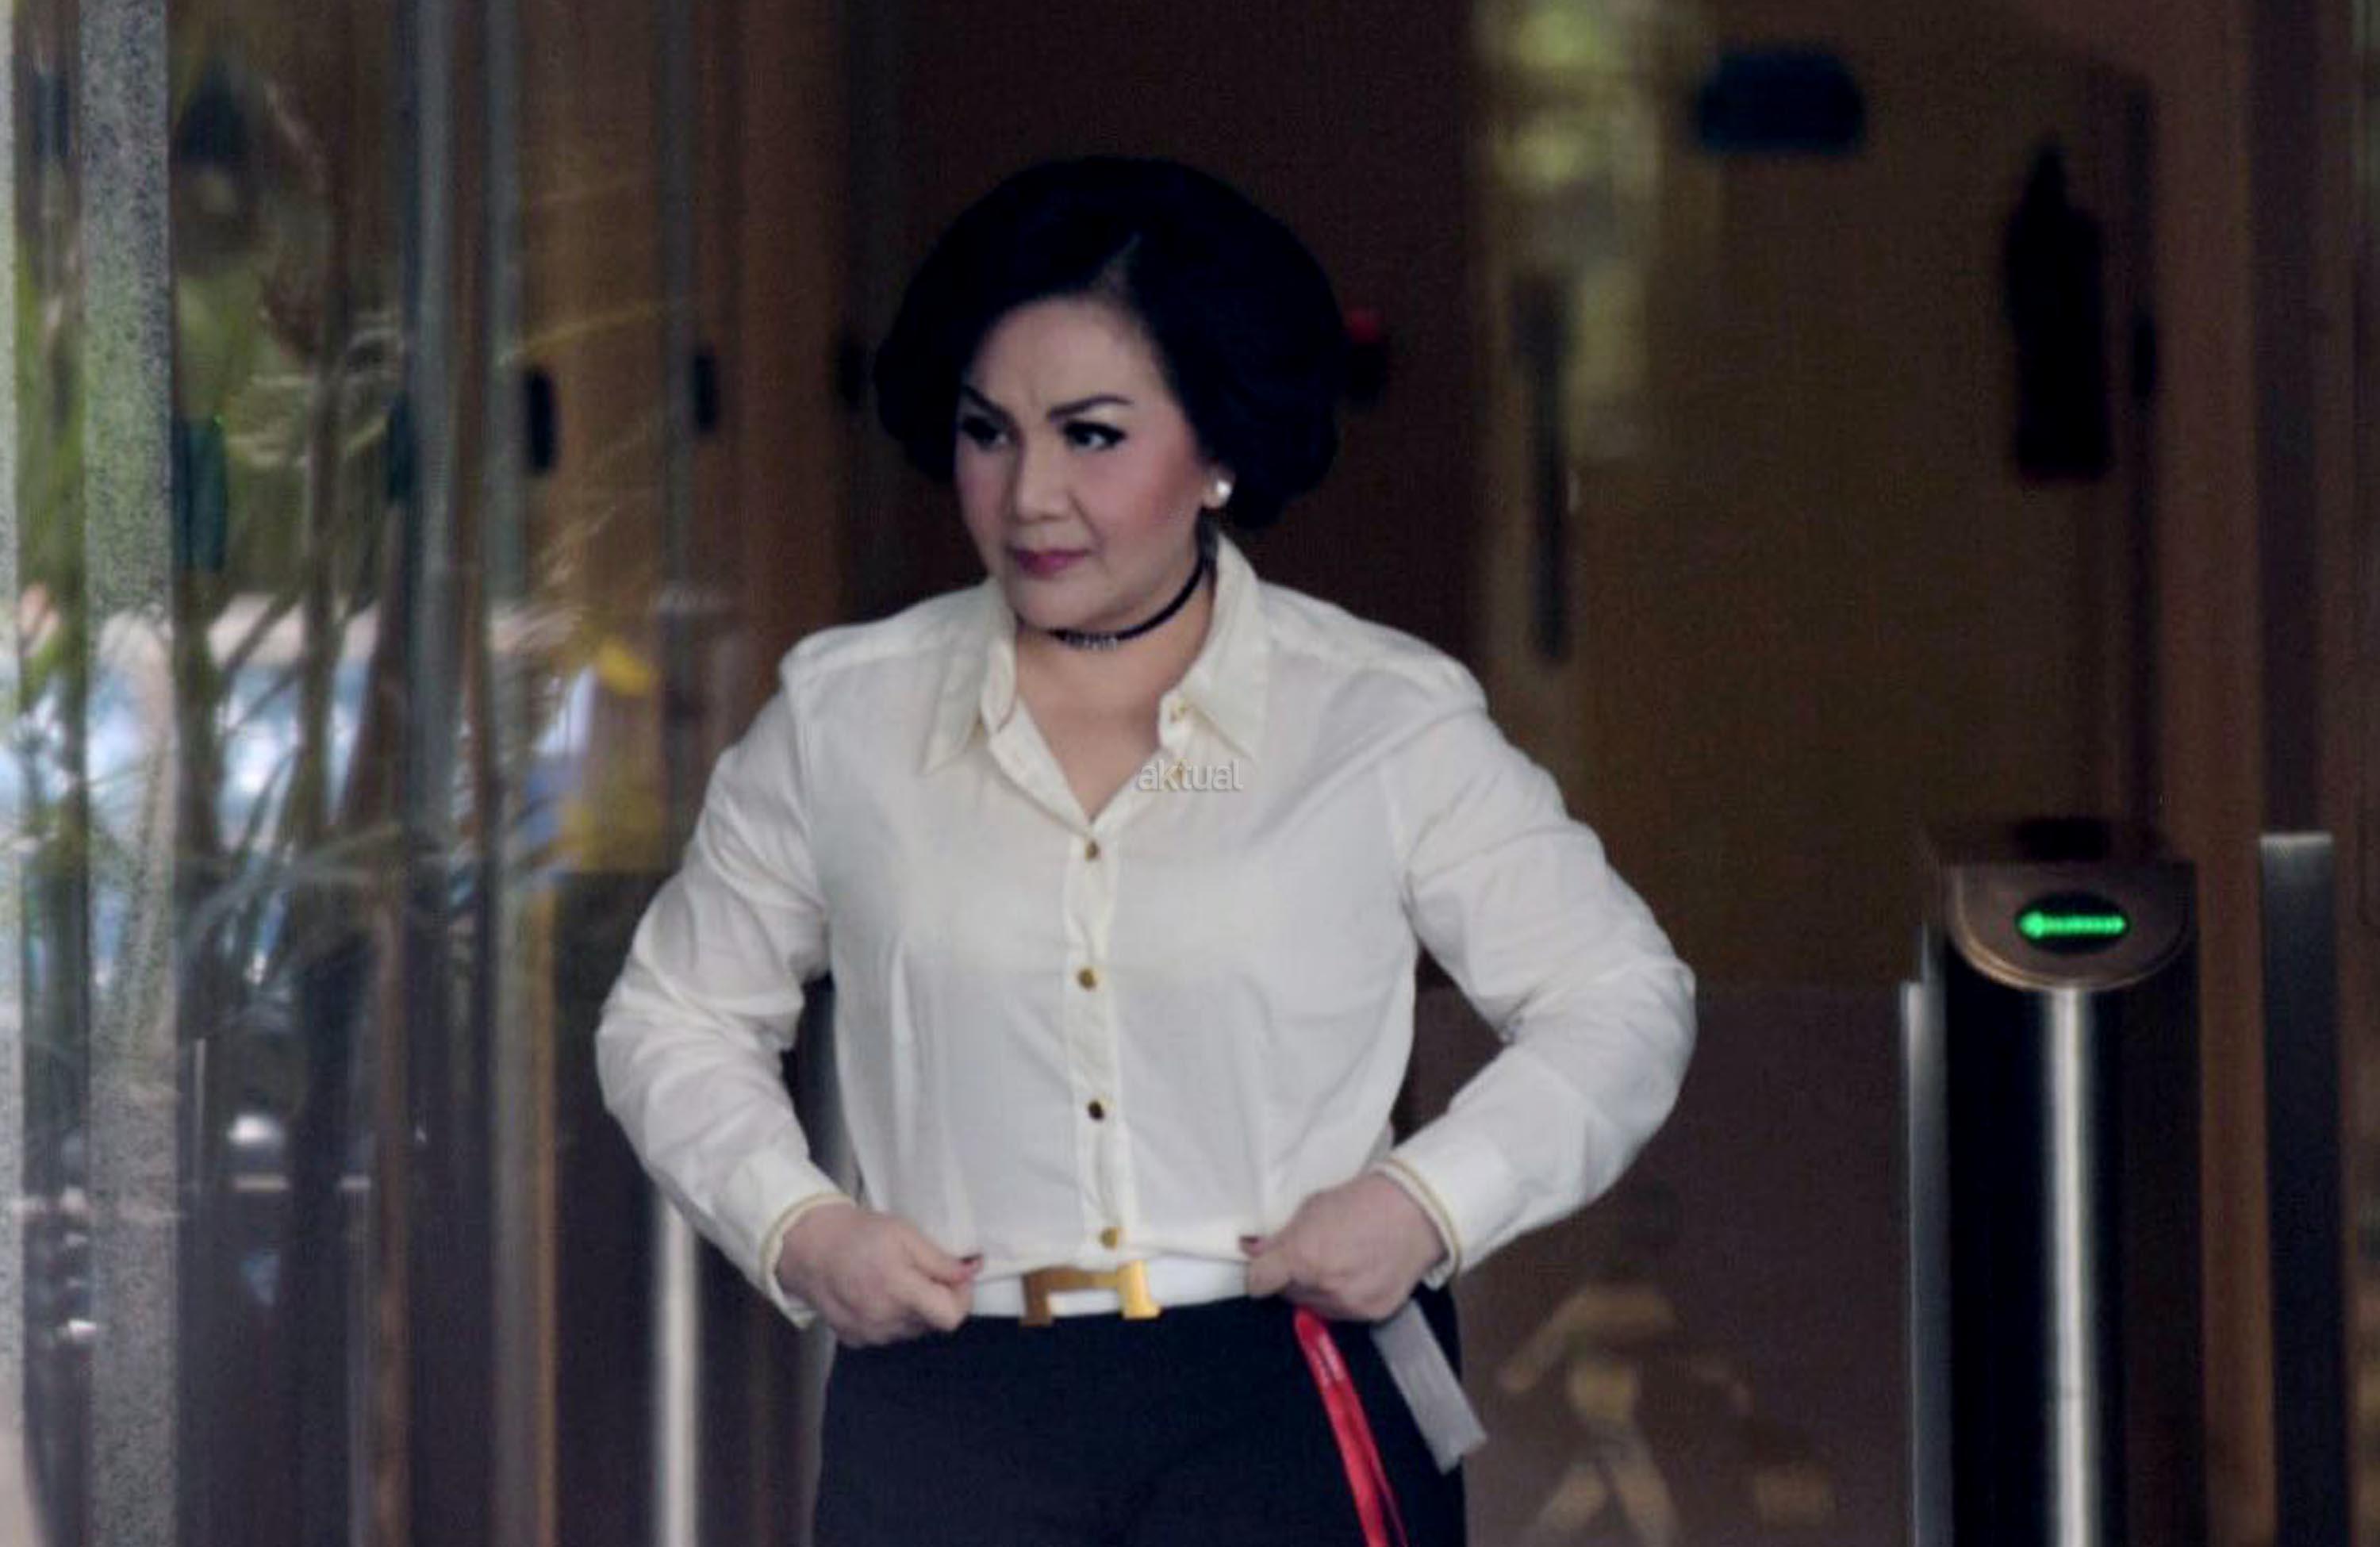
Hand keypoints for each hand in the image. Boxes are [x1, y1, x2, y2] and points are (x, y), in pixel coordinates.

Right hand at [773, 1202, 978, 1346]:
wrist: (809, 1248)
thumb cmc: (856, 1236)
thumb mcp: (905, 1235)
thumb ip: (940, 1260)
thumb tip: (971, 1272)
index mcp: (900, 1292)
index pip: (951, 1317)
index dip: (962, 1297)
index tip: (957, 1277)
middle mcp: (885, 1320)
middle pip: (933, 1322)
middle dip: (937, 1298)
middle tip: (925, 1271)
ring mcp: (869, 1334)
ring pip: (912, 1329)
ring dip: (915, 1309)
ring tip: (897, 1279)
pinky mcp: (855, 1339)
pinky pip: (889, 1333)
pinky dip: (892, 1317)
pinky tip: (878, 1293)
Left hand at [1241, 1173, 1447, 1322]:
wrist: (1414, 1213)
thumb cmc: (1362, 1202)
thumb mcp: (1311, 1208)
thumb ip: (1280, 1237)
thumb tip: (1253, 1251)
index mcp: (1303, 1257)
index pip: (1258, 1283)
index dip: (1258, 1272)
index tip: (1263, 1267)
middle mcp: (1323, 1287)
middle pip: (1285, 1295)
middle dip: (1289, 1277)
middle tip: (1307, 1255)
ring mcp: (1348, 1304)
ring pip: (1313, 1306)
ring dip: (1314, 1290)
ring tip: (1335, 1262)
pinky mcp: (1370, 1315)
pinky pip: (1341, 1313)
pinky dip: (1341, 1298)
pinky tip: (1354, 1274)